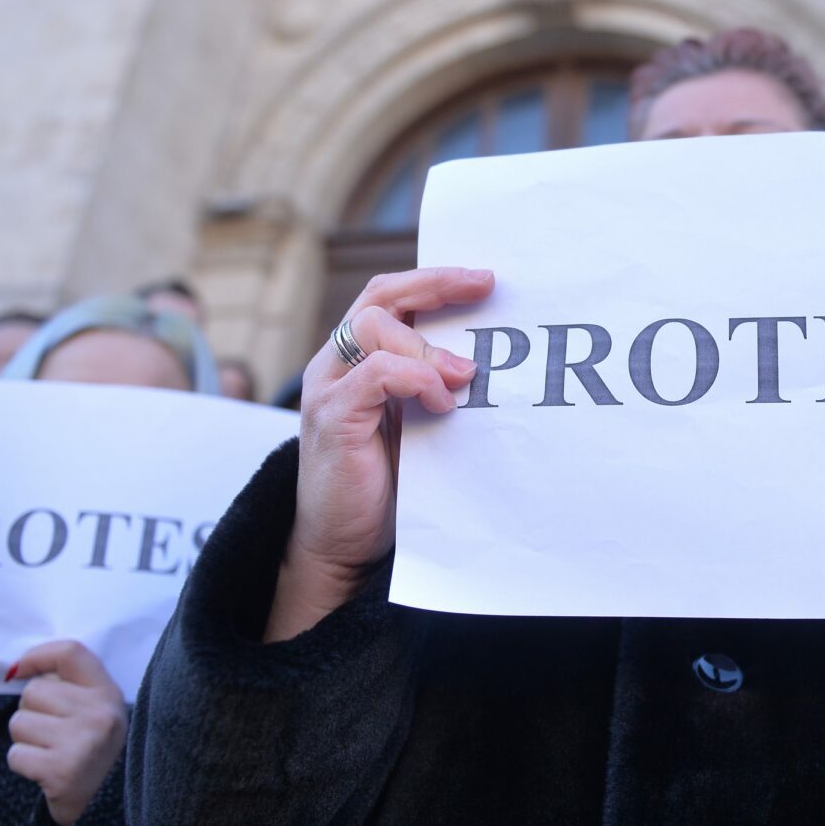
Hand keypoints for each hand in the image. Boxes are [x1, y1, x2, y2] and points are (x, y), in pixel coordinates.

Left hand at [5, 640, 126, 825]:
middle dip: (32, 711)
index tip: (19, 670)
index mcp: (108, 692)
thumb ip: (66, 683)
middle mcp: (101, 713)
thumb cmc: (87, 745)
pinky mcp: (62, 770)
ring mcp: (83, 742)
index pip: (70, 652)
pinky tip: (44, 769)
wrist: (100, 801)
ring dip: (25, 739)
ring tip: (49, 749)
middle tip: (52, 730)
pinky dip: (23, 763)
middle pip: (34, 691)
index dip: (37, 656)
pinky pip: (16, 755)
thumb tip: (15, 668)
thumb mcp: (92, 707)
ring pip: (19, 722)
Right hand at [265, 267, 494, 641]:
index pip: (390, 296)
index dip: (434, 279)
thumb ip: (439, 388)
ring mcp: (329, 388)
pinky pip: (374, 374)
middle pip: (380, 297)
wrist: (343, 546)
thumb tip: (495, 364)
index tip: (485, 279)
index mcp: (358, 359)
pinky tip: (442, 404)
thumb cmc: (387, 486)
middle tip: (486, 289)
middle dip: (436, 286)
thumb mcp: (420, 425)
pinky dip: (415, 378)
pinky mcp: (332, 419)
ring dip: (429, 346)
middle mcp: (337, 364)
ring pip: (373, 327)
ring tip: (466, 377)